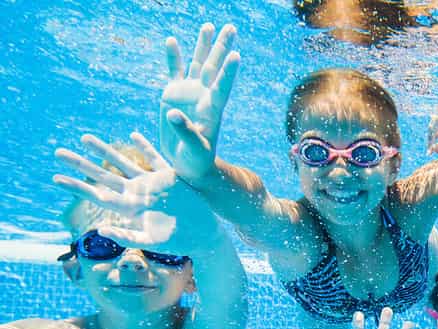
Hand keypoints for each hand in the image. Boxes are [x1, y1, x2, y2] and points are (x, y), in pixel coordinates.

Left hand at [53, 132, 212, 252]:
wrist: (204, 234)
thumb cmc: (178, 241)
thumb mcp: (151, 241)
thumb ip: (127, 236)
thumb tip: (101, 231)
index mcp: (129, 207)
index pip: (96, 194)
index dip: (76, 186)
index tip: (55, 178)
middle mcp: (136, 193)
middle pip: (102, 176)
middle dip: (80, 164)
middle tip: (58, 153)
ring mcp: (151, 184)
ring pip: (122, 163)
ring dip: (104, 150)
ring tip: (84, 138)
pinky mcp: (169, 177)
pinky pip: (154, 158)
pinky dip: (144, 146)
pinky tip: (133, 135)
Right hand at [159, 23, 239, 183]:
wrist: (188, 164)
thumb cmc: (197, 160)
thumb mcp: (194, 149)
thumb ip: (185, 131)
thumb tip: (173, 113)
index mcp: (213, 109)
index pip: (222, 87)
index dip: (228, 72)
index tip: (236, 56)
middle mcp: (204, 96)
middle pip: (215, 67)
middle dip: (222, 47)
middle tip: (231, 27)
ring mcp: (190, 93)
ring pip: (198, 64)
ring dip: (203, 45)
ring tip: (209, 25)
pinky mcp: (173, 95)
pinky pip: (174, 72)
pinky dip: (173, 57)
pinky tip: (171, 40)